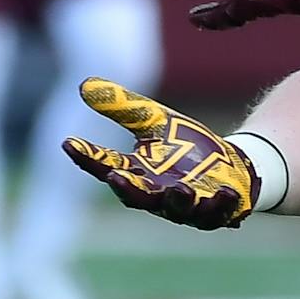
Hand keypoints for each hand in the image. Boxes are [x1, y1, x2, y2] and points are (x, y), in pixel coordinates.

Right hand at [62, 77, 258, 228]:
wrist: (231, 165)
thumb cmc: (185, 145)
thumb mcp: (155, 122)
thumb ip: (124, 108)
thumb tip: (84, 84)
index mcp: (137, 174)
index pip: (105, 166)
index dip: (87, 156)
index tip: (68, 142)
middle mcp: (157, 196)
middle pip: (136, 196)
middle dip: (126, 188)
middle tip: (115, 176)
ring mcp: (187, 207)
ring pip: (178, 209)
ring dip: (178, 200)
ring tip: (181, 188)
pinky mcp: (217, 211)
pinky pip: (218, 213)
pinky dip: (221, 205)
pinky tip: (226, 192)